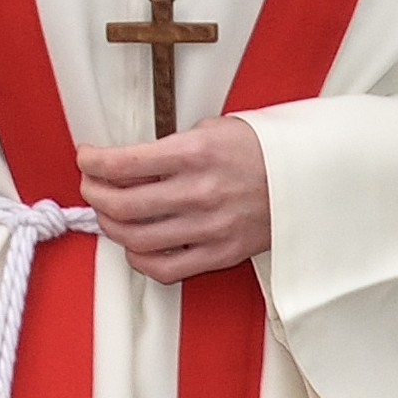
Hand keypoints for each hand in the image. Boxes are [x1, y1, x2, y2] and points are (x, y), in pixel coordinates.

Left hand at [77, 115, 272, 281]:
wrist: (310, 178)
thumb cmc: (263, 150)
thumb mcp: (215, 129)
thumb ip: (172, 146)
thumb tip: (130, 162)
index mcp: (196, 154)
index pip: (123, 163)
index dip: (92, 162)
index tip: (86, 158)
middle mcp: (199, 193)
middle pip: (121, 205)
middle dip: (94, 194)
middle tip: (92, 185)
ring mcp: (210, 228)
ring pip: (136, 239)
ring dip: (111, 226)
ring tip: (109, 214)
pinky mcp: (220, 254)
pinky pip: (165, 269)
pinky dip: (140, 259)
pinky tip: (135, 245)